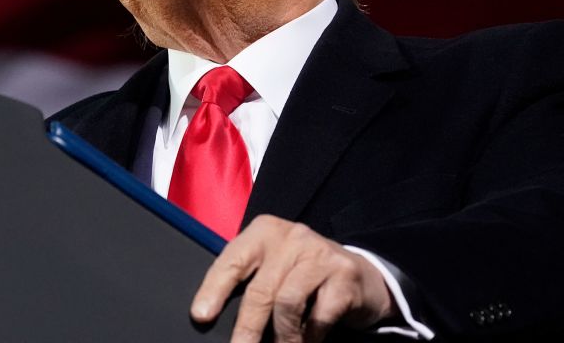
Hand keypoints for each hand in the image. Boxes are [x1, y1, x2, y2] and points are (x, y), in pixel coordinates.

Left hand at [191, 214, 396, 342]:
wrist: (362, 275)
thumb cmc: (304, 275)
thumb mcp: (273, 267)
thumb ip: (249, 280)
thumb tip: (213, 315)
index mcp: (265, 232)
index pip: (233, 260)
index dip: (213, 289)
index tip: (201, 316)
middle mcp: (292, 237)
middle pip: (260, 289)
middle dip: (246, 328)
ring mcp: (320, 254)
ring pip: (287, 303)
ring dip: (282, 337)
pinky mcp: (344, 276)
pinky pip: (319, 316)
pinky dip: (309, 336)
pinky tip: (307, 340)